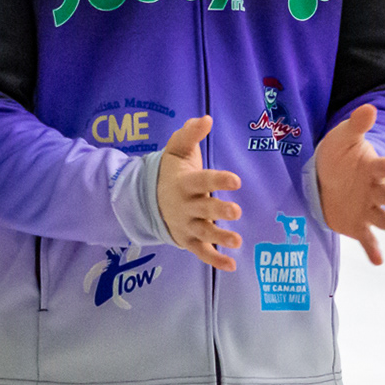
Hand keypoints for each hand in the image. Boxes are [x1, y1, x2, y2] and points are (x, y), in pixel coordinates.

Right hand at [157, 116, 242, 271]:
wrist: (146, 199)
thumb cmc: (171, 172)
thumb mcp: (177, 151)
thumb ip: (190, 134)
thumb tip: (206, 118)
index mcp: (184, 183)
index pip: (202, 181)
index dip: (218, 181)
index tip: (236, 180)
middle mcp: (185, 206)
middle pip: (204, 209)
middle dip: (219, 211)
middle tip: (236, 211)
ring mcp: (186, 225)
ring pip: (204, 232)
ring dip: (220, 237)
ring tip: (238, 241)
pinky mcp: (188, 240)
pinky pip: (202, 252)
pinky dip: (215, 260)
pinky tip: (232, 265)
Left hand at [313, 104, 384, 265]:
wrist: (328, 176)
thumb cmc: (340, 154)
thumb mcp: (344, 138)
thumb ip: (357, 125)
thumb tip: (369, 107)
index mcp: (373, 169)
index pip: (381, 167)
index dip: (384, 166)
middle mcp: (375, 191)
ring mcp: (368, 209)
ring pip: (382, 218)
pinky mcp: (358, 225)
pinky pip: (367, 239)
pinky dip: (373, 250)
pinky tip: (378, 261)